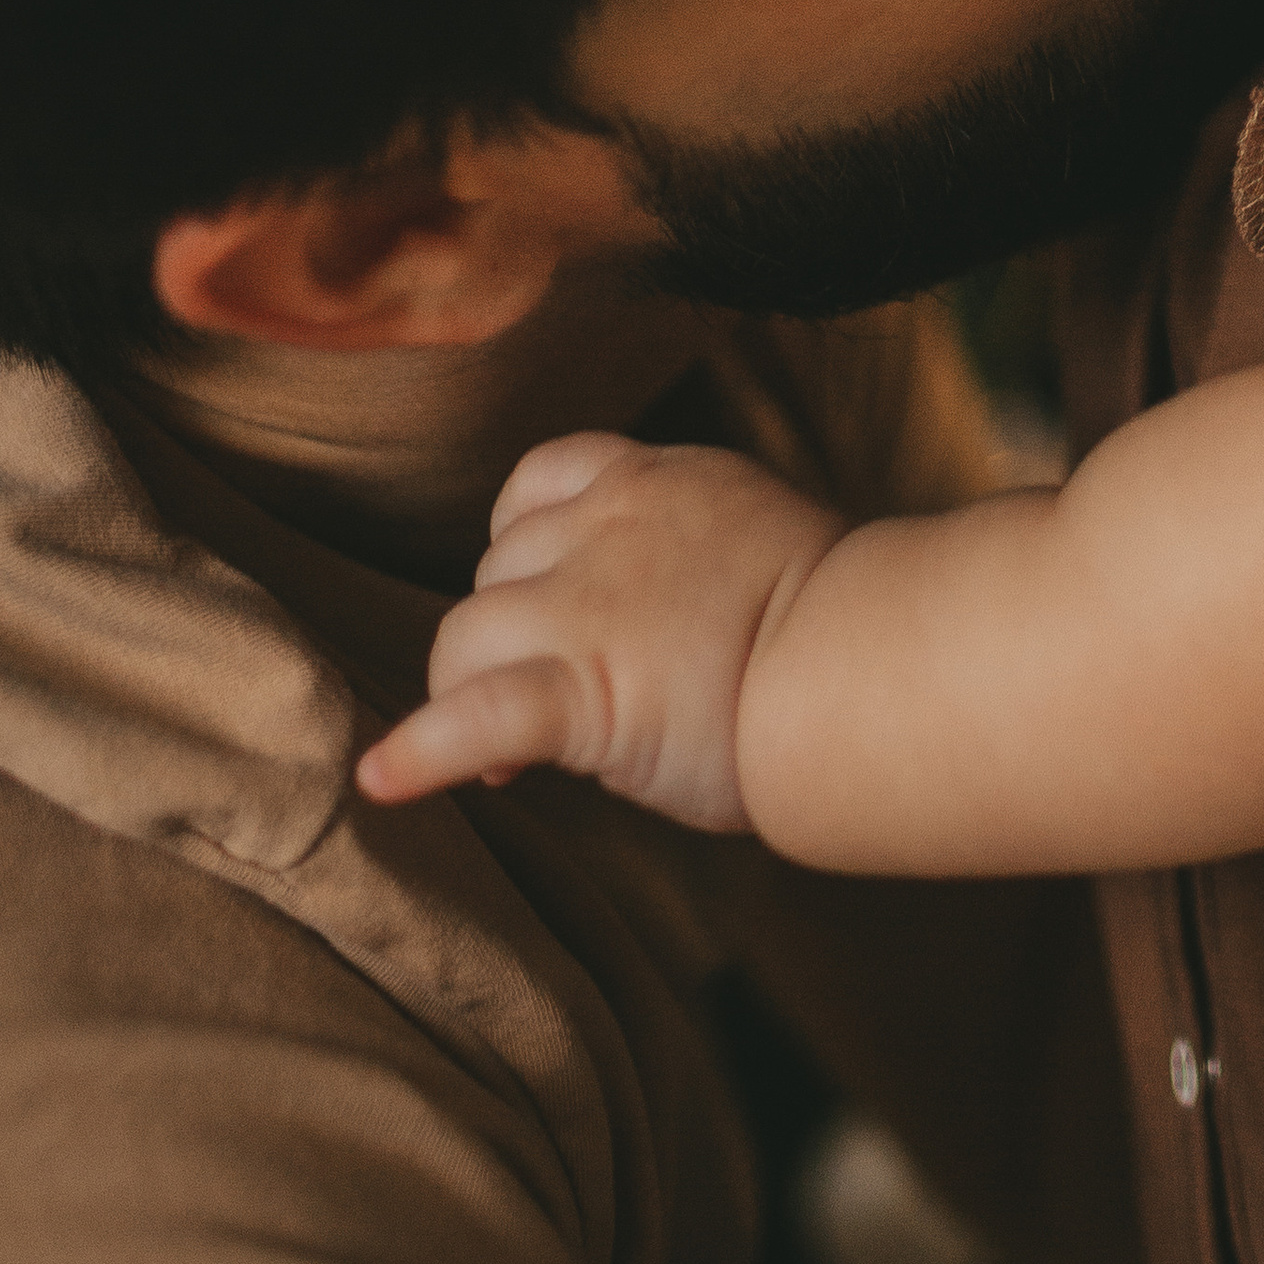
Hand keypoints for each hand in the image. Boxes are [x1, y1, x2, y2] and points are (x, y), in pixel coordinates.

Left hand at [354, 434, 840, 826]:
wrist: (882, 660)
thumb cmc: (853, 622)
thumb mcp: (761, 541)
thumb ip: (689, 556)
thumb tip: (661, 618)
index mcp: (656, 483)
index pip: (541, 481)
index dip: (526, 544)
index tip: (549, 602)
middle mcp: (609, 527)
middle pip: (497, 568)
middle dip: (512, 633)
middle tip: (556, 702)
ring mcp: (590, 604)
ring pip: (464, 633)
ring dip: (474, 690)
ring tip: (516, 762)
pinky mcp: (586, 690)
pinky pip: (476, 713)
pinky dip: (422, 750)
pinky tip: (381, 781)